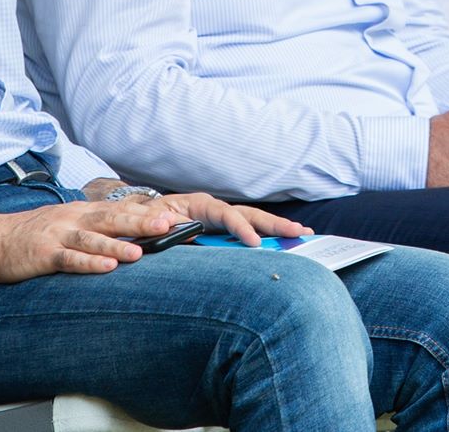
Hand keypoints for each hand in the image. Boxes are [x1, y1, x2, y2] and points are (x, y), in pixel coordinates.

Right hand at [0, 198, 200, 281]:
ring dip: (117, 245)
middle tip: (169, 225)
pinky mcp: (43, 254)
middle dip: (142, 222)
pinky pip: (69, 258)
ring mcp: (58, 235)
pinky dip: (88, 263)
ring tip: (140, 251)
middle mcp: (74, 219)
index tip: (176, 218)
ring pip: (92, 239)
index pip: (121, 209)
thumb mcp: (69, 223)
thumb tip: (133, 235)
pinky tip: (106, 268)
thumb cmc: (36, 234)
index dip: (148, 213)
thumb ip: (97, 228)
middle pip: (112, 218)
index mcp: (83, 211)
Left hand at [157, 193, 309, 246]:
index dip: (241, 228)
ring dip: (279, 228)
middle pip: (249, 214)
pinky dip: (270, 238)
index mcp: (199, 204)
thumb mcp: (147, 220)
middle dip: (275, 224)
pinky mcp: (225, 233)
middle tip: (299, 232)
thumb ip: (157, 222)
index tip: (255, 243)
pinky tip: (288, 243)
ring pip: (255, 222)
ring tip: (304, 235)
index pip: (225, 214)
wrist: (144, 221)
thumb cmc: (146, 220)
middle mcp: (216, 210)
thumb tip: (167, 224)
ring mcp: (223, 221)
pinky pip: (250, 233)